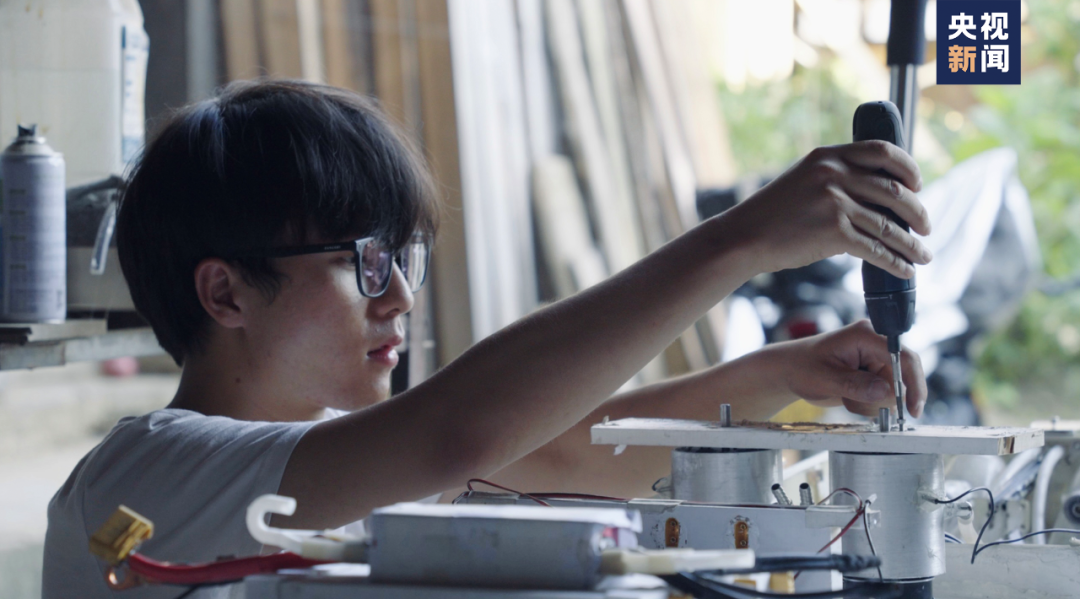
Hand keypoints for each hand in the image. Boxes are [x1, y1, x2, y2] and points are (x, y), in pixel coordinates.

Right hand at [724, 140, 932, 278]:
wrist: (742, 238)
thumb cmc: (771, 215)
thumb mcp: (802, 181)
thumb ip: (835, 180)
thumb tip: (876, 198)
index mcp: (828, 156)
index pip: (882, 151)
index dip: (908, 168)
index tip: (918, 185)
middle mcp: (834, 174)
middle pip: (894, 190)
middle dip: (917, 212)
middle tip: (926, 228)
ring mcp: (834, 202)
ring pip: (888, 224)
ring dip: (911, 244)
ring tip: (923, 256)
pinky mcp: (833, 232)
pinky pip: (875, 248)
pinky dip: (895, 261)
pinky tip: (904, 269)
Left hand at [770, 320, 926, 417]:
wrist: (789, 371)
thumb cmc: (802, 368)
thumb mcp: (824, 378)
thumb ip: (855, 385)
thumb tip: (887, 392)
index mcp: (865, 335)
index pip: (903, 357)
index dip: (914, 384)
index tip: (913, 409)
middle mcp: (875, 345)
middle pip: (901, 378)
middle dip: (882, 398)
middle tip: (855, 404)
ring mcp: (875, 360)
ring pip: (893, 392)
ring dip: (871, 403)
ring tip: (846, 397)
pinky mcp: (874, 374)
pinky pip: (884, 397)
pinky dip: (868, 405)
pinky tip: (849, 398)